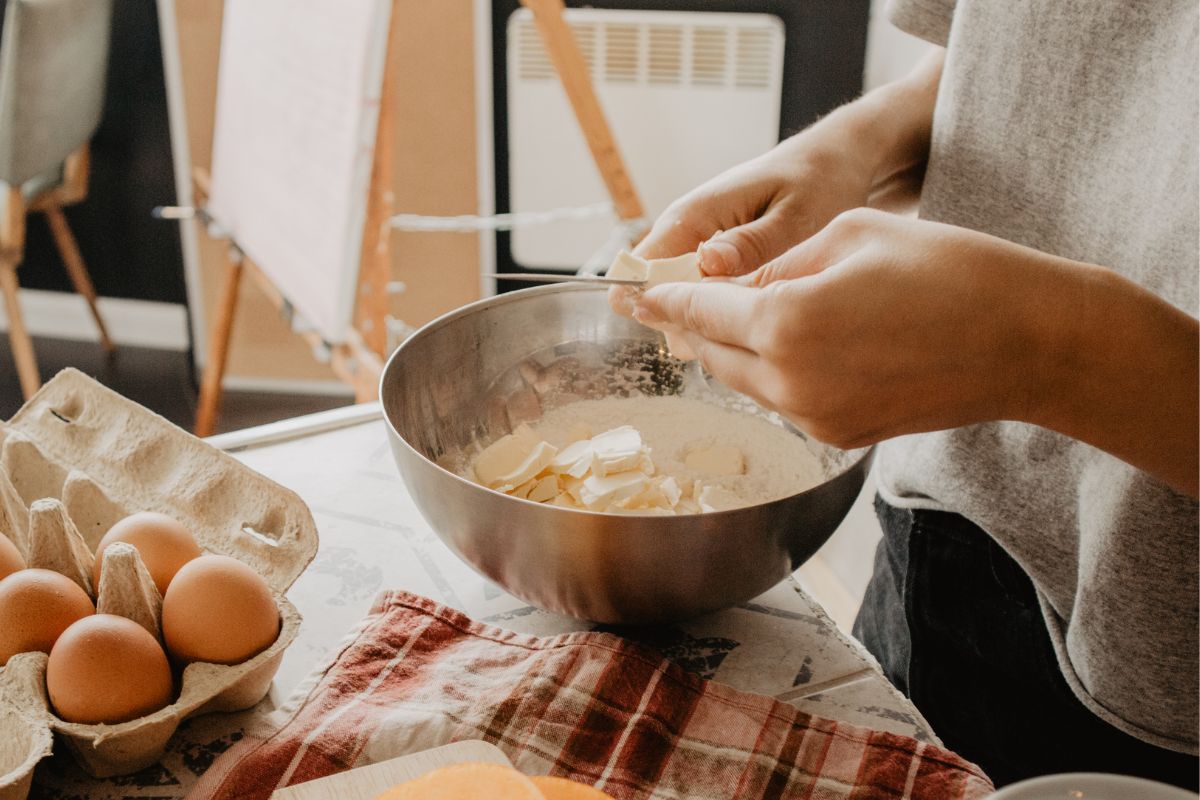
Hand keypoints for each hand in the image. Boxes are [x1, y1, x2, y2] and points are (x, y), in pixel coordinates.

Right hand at [609, 48, 944, 314]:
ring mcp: (697, 243)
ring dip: (706, 319)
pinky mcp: (715, 254)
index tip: (699, 334)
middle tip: (741, 338)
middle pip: (655, 290)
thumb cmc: (820, 180)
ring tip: (756, 330)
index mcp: (695, 214)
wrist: (837, 159)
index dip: (656, 305)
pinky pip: (702, 291)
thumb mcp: (796, 214)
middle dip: (687, 321)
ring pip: (677, 295)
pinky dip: (723, 310)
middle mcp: (685, 229)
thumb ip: (752, 243)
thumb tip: (706, 262)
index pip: (642, 267)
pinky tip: (759, 319)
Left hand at [635, 209, 1045, 445]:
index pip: (700, 312)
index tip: (632, 293)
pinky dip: (771, 371)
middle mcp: (790, 382)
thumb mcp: (852, 236)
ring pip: (747, 380)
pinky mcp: (842, 433)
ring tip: (720, 320)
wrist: (1030, 342)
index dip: (662, 299)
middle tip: (663, 305)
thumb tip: (742, 289)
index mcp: (785, 324)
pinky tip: (782, 345)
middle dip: (689, 326)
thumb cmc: (953, 272)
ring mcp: (816, 416)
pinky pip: (784, 399)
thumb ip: (782, 266)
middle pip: (714, 353)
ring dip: (731, 350)